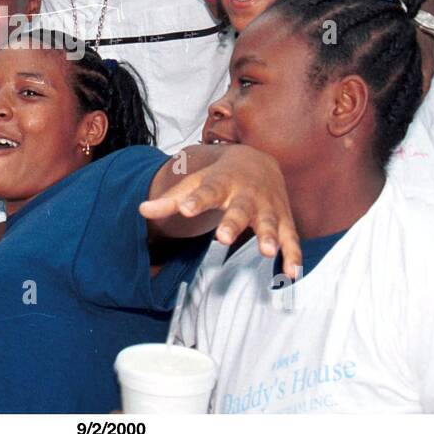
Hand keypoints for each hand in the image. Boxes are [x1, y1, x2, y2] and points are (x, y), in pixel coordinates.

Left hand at [139, 145, 301, 278]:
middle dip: (233, 223)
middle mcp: (246, 195)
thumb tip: (141, 210)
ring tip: (266, 252)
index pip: (206, 191)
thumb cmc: (220, 178)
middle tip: (223, 237)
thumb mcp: (194, 183)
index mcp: (221, 184)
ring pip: (268, 222)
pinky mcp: (283, 220)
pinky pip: (290, 238)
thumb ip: (171, 200)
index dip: (195, 200)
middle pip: (238, 209)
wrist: (259, 160)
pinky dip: (292, 254)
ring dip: (268, 236)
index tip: (185, 209)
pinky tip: (292, 273)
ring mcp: (267, 207)